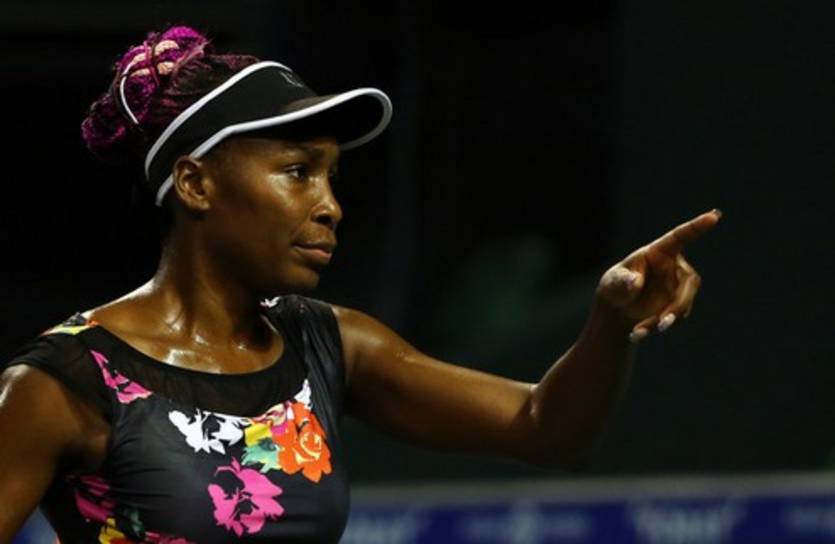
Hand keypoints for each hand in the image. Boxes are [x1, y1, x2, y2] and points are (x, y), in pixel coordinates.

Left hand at [594, 208, 721, 342]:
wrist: (618, 307)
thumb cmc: (615, 286)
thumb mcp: (613, 282)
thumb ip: (622, 281)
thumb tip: (634, 282)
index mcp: (659, 251)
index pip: (680, 236)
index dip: (697, 226)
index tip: (714, 216)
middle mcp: (674, 266)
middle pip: (689, 282)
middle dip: (678, 305)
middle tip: (662, 324)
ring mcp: (679, 285)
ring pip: (683, 303)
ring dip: (664, 319)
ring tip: (639, 331)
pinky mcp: (679, 302)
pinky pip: (676, 316)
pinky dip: (656, 326)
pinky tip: (638, 334)